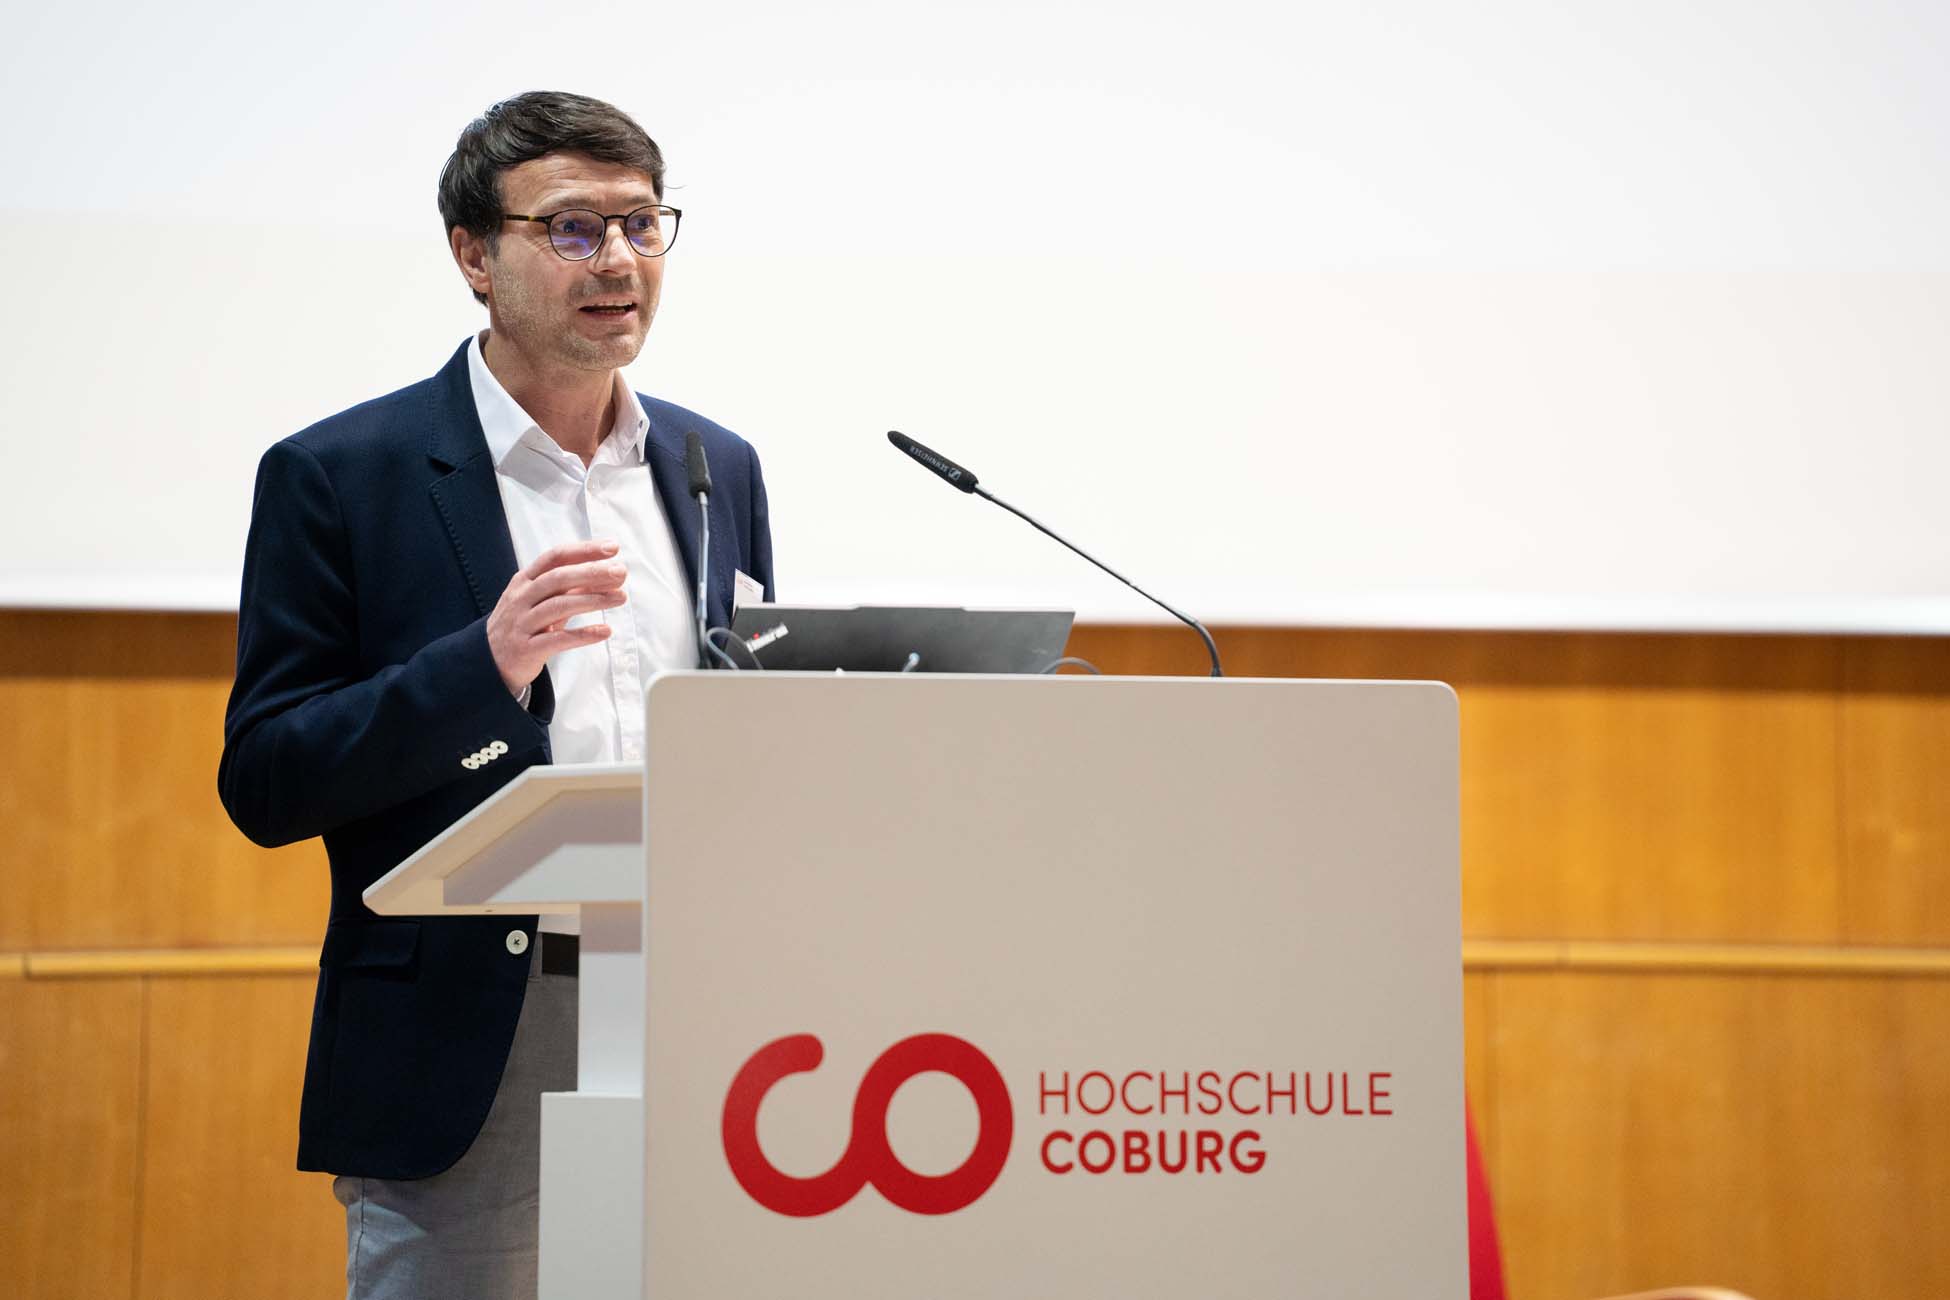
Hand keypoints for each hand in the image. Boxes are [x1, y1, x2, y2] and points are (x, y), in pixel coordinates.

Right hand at [487, 540, 627, 695]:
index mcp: (525, 580)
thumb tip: (608, 574)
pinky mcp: (526, 649)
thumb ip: (572, 588)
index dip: (584, 550)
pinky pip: (557, 639)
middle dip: (592, 572)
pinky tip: (605, 631)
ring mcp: (522, 624)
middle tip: (621, 572)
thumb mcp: (543, 601)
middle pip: (558, 578)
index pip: (555, 557)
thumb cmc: (524, 624)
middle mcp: (521, 598)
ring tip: (621, 597)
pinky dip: (583, 634)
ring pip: (559, 606)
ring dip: (593, 600)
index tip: (612, 547)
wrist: (489, 661)